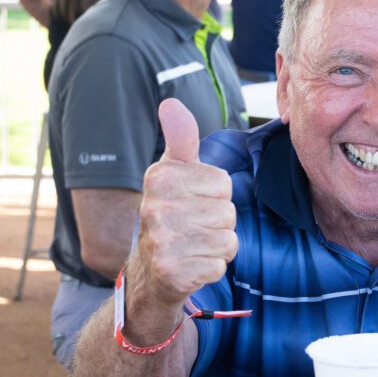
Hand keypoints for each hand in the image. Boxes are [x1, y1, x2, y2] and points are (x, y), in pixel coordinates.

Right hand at [133, 99, 237, 306]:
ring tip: (194, 245)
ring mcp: (163, 243)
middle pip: (228, 211)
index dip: (215, 194)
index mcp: (159, 178)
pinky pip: (220, 265)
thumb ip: (180, 138)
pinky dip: (212, 267)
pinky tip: (192, 265)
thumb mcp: (173, 173)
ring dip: (217, 246)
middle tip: (193, 227)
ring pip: (228, 239)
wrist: (150, 272)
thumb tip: (170, 103)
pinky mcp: (173, 273)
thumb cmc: (170, 214)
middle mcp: (155, 209)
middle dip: (218, 222)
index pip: (223, 182)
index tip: (193, 201)